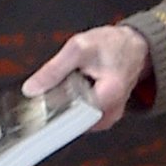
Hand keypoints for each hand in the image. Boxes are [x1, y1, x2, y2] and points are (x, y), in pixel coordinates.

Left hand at [25, 25, 152, 129]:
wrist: (133, 46)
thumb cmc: (112, 44)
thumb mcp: (78, 48)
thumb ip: (54, 70)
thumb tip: (32, 88)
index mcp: (109, 94)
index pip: (72, 116)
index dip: (52, 110)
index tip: (39, 105)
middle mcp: (111, 112)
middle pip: (72, 120)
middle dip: (59, 105)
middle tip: (60, 84)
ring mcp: (109, 117)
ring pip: (75, 121)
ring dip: (67, 104)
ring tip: (74, 82)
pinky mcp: (105, 118)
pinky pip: (82, 118)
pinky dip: (75, 105)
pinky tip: (78, 89)